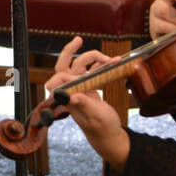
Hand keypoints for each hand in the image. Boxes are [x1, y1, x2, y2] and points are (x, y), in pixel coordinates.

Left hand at [46, 37, 129, 171]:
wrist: (108, 135)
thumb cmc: (101, 129)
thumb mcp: (95, 117)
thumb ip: (84, 106)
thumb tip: (72, 97)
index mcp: (67, 97)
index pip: (60, 78)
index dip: (67, 71)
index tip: (85, 70)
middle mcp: (71, 91)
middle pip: (64, 66)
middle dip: (69, 51)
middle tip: (78, 39)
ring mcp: (79, 88)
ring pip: (81, 66)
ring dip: (95, 59)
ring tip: (113, 59)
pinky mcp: (88, 87)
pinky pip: (93, 71)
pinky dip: (103, 66)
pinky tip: (115, 62)